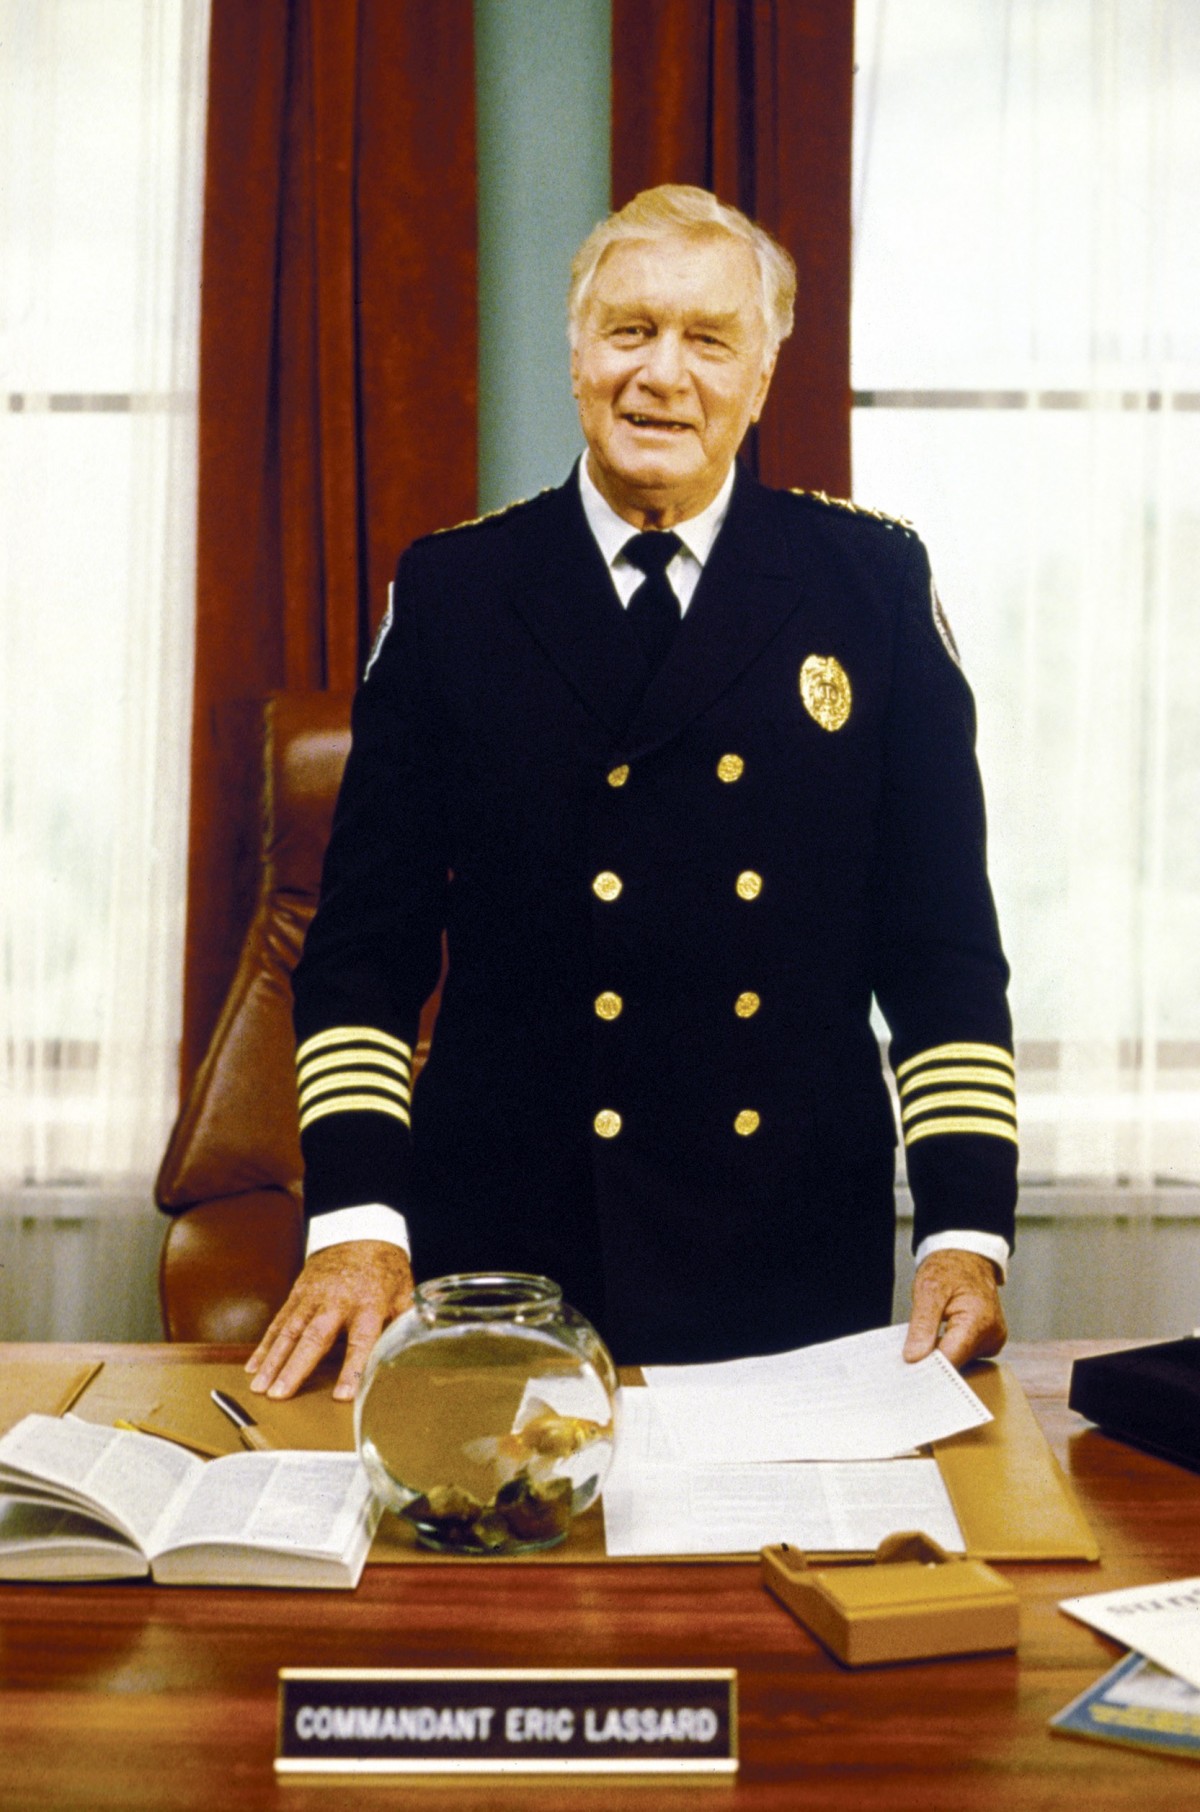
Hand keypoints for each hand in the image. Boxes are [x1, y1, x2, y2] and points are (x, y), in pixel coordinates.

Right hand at [245, 1240, 413, 1401]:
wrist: (361, 1233)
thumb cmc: (386, 1271)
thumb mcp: (405, 1293)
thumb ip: (405, 1324)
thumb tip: (414, 1352)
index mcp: (369, 1304)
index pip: (362, 1341)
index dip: (352, 1370)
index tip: (342, 1396)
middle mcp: (338, 1301)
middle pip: (315, 1337)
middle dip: (295, 1368)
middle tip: (279, 1395)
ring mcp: (314, 1296)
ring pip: (290, 1330)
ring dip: (273, 1360)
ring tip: (259, 1388)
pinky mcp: (298, 1293)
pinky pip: (279, 1321)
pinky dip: (264, 1345)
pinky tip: (253, 1367)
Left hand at [902, 1248, 1006, 1369]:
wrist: (967, 1259)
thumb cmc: (948, 1270)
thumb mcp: (928, 1289)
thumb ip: (922, 1325)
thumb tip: (914, 1358)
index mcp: (979, 1321)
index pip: (951, 1360)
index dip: (928, 1368)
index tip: (907, 1372)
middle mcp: (992, 1336)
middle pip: (956, 1364)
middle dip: (931, 1364)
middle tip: (906, 1361)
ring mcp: (993, 1341)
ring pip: (960, 1362)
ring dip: (939, 1357)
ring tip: (921, 1345)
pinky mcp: (989, 1344)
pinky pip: (964, 1355)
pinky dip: (948, 1351)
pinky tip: (934, 1343)